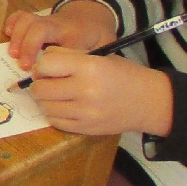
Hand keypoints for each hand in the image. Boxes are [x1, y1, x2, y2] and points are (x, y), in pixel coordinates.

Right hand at [4, 0, 117, 69]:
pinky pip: (21, 15)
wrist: (92, 15)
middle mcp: (57, 24)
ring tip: (12, 55)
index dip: (42, 52)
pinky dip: (12, 23)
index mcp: (75, 33)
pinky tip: (8, 34)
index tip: (38, 70)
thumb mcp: (104, 48)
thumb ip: (96, 60)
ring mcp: (45, 20)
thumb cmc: (96, 36)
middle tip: (23, 66)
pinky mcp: (36, 19)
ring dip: (17, 37)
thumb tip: (85, 80)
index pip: (58, 38)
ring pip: (27, 20)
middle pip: (37, 27)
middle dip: (27, 46)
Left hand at [24, 45, 173, 137]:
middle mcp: (86, 91)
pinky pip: (55, 121)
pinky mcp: (85, 129)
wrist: (148, 101)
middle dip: (38, 84)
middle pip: (40, 89)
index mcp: (89, 68)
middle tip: (47, 82)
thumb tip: (39, 64)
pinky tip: (64, 106)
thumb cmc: (122, 74)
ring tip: (56, 94)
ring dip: (45, 100)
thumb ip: (68, 56)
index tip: (47, 68)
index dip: (42, 66)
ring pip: (44, 107)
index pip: (47, 65)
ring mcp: (85, 113)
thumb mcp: (98, 56)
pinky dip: (54, 113)